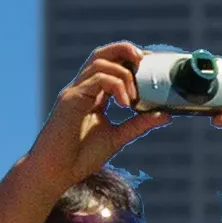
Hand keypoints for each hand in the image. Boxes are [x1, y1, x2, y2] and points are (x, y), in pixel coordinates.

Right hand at [36, 44, 154, 177]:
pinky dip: (116, 85)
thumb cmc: (80, 156)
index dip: (132, 61)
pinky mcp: (70, 98)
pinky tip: (126, 103)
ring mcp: (75, 91)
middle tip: (147, 62)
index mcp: (92, 95)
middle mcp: (82, 88)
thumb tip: (166, 114)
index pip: (112, 65)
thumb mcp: (117, 137)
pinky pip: (97, 79)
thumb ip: (139, 124)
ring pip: (100, 61)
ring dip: (124, 73)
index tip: (153, 68)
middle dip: (126, 50)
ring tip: (136, 96)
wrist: (55, 172)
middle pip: (102, 53)